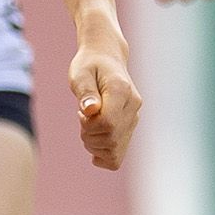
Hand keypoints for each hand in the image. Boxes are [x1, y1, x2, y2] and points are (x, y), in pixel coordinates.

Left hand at [69, 44, 140, 170]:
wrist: (105, 59)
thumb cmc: (89, 66)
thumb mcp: (80, 74)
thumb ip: (85, 92)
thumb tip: (90, 110)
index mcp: (122, 91)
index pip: (108, 122)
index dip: (89, 125)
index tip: (81, 113)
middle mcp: (133, 107)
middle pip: (111, 139)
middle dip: (88, 135)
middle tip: (82, 118)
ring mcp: (134, 118)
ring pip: (115, 151)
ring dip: (93, 145)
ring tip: (88, 126)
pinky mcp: (130, 127)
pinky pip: (118, 156)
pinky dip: (102, 154)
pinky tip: (94, 141)